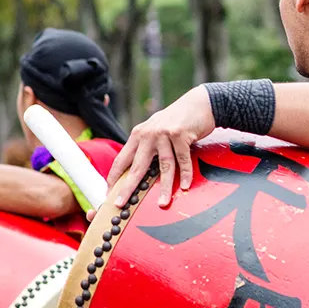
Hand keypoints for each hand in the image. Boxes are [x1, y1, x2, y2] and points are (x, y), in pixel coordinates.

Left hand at [102, 86, 215, 210]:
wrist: (199, 103)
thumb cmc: (177, 120)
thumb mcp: (156, 130)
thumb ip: (146, 146)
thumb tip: (138, 170)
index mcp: (138, 134)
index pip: (122, 159)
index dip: (114, 177)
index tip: (110, 192)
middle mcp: (148, 134)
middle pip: (137, 167)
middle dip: (128, 188)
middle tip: (121, 203)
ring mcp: (164, 134)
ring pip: (164, 167)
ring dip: (165, 187)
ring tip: (163, 203)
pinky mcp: (181, 135)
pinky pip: (183, 160)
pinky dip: (185, 174)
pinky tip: (185, 186)